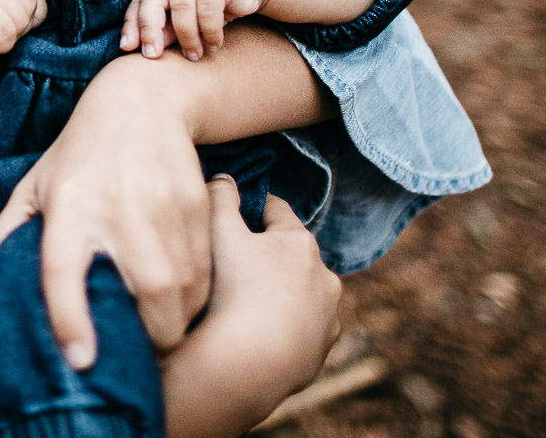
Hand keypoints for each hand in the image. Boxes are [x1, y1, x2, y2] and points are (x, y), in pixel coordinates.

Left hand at [0, 57, 210, 364]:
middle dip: (151, 340)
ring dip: (175, 324)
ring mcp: (163, 208)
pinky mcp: (196, 206)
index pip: (63, 271)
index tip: (80, 361)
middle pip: (149, 295)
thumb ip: (11, 227)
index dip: (70, 321)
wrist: (143, 101)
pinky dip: (194, 298)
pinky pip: (204, 273)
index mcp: (69, 206)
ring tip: (159, 329)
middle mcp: (118, 208)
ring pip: (184, 294)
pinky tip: (179, 297)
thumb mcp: (36, 182)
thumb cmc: (81, 152)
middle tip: (138, 349)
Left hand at [123, 0, 268, 61]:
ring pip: (182, 6)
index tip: (128, 48)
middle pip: (155, 1)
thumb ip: (166, 29)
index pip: (140, 1)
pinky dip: (209, 30)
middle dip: (152, 31)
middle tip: (154, 56)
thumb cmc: (212, 0)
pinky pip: (208, 7)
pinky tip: (214, 44)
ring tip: (195, 55)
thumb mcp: (185, 16)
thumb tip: (147, 51)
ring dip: (187, 36)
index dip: (132, 25)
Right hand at [157, 178, 340, 437]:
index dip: (248, 208)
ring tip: (243, 303)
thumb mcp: (216, 232)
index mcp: (300, 241)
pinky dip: (285, 325)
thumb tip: (224, 177)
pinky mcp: (323, 350)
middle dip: (265, 254)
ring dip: (279, 291)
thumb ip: (219, 196)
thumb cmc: (230, 291)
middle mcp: (325, 275)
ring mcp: (328, 316)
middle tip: (230, 265)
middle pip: (289, 253)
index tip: (228, 218)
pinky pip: (302, 327)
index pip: (274, 209)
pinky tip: (258, 332)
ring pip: (300, 291)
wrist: (244, 367)